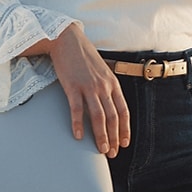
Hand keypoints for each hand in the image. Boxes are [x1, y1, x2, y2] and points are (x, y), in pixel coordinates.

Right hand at [41, 24, 130, 156]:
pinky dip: (78, 124)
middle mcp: (103, 86)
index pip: (123, 110)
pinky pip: (77, 109)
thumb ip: (107, 86)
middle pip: (113, 117)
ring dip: (101, 135)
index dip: (124, 129)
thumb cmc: (83, 56)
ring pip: (98, 116)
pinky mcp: (73, 86)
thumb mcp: (102, 70)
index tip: (123, 143)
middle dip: (114, 137)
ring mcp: (89, 86)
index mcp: (112, 83)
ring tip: (101, 150)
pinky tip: (78, 136)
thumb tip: (109, 104)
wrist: (67, 39)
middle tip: (112, 152)